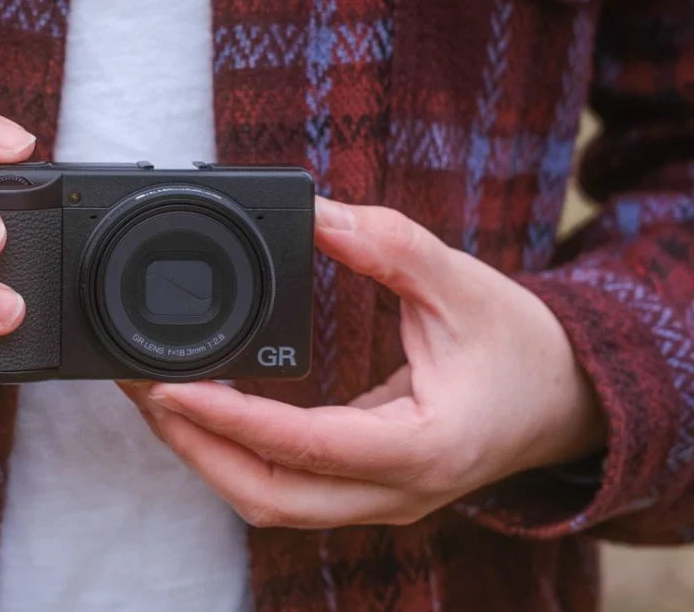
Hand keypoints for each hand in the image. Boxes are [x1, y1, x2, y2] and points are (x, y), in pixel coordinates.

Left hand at [121, 197, 605, 528]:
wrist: (571, 399)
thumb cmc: (525, 347)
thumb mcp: (464, 283)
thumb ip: (389, 246)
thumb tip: (315, 212)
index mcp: (424, 449)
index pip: (306, 446)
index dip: (231, 419)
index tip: (171, 387)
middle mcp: (396, 491)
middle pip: (270, 497)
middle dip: (196, 449)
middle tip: (142, 392)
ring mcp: (378, 500)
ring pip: (270, 502)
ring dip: (207, 457)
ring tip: (158, 400)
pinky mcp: (365, 490)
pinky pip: (286, 487)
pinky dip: (236, 456)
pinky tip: (205, 414)